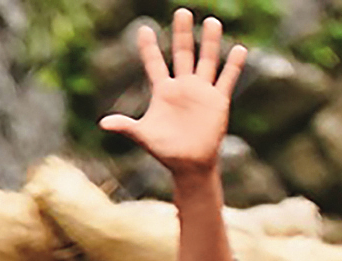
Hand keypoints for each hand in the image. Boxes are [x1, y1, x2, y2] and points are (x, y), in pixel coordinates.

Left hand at [103, 11, 246, 180]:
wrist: (189, 164)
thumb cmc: (165, 150)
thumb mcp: (143, 136)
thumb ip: (125, 126)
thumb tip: (102, 124)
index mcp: (163, 91)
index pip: (154, 63)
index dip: (149, 48)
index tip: (144, 29)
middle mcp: (183, 86)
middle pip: (182, 53)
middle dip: (182, 33)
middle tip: (182, 12)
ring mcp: (201, 91)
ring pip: (206, 60)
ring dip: (210, 42)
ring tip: (212, 21)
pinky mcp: (217, 100)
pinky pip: (226, 79)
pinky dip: (233, 66)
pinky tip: (238, 49)